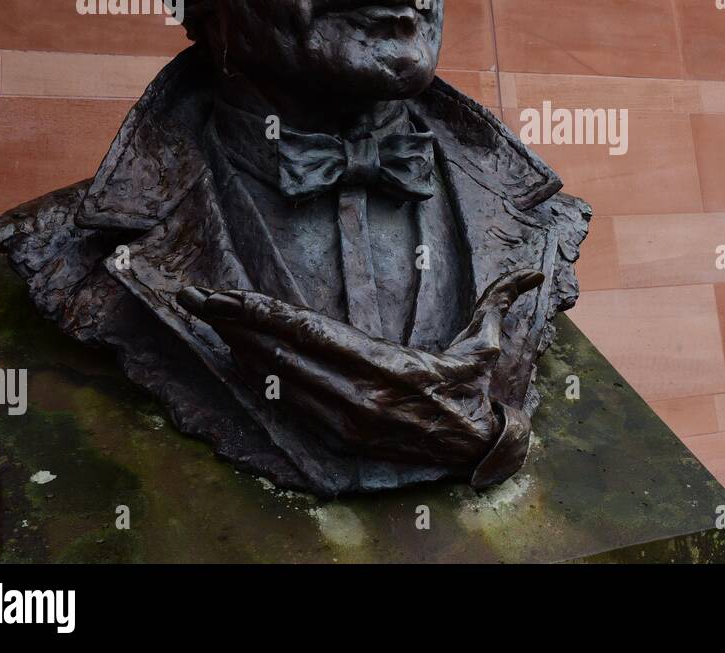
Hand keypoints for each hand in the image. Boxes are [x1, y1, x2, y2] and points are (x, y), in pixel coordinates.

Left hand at [176, 269, 542, 467]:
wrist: (474, 450)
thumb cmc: (474, 391)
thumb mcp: (486, 343)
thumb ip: (500, 300)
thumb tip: (531, 272)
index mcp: (382, 365)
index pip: (308, 331)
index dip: (262, 311)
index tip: (226, 293)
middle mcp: (355, 393)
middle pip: (281, 351)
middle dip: (233, 322)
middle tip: (193, 296)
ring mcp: (343, 417)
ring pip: (279, 376)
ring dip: (239, 347)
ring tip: (207, 319)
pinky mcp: (339, 434)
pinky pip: (290, 402)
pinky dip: (260, 377)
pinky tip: (238, 359)